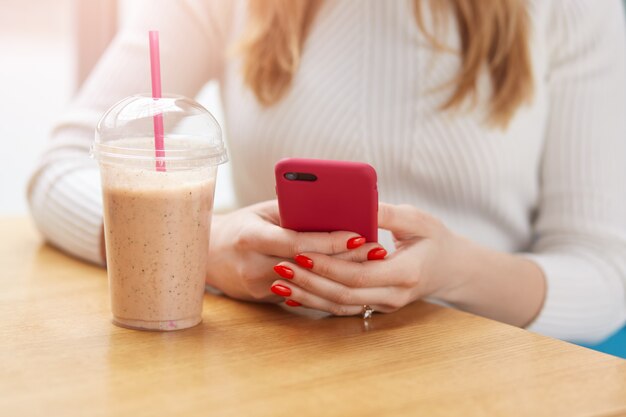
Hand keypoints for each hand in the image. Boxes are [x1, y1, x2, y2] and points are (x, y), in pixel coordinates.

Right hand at [206, 200, 381, 301]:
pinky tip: (350, 281)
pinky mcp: (262, 300)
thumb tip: (335, 210)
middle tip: (377, 252)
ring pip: (308, 285)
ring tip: (371, 266)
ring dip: (340, 276)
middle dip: (346, 260)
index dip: (330, 241)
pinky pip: (299, 294)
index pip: (296, 241)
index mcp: (251, 237)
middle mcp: (252, 265)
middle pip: (308, 266)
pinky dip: (325, 286)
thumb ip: (293, 213)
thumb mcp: (262, 212)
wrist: (206, 254)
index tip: (358, 236)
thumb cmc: (240, 225)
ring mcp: (256, 287)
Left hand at [268, 203, 469, 314]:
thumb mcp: (417, 219)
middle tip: (280, 267)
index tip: (301, 252)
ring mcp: (385, 305)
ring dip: (308, 296)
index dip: (328, 266)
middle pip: (344, 294)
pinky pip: (343, 308)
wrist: (453, 269)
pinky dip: (318, 302)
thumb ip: (387, 213)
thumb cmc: (436, 238)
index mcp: (406, 273)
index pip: (359, 275)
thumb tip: (358, 203)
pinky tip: (295, 294)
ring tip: (279, 283)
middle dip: (310, 282)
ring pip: (340, 306)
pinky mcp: (376, 306)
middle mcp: (394, 296)